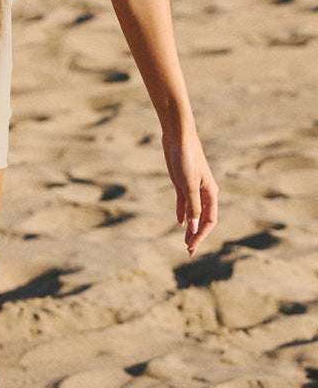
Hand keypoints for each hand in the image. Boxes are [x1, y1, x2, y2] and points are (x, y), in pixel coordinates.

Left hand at [161, 128, 217, 256]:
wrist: (178, 137)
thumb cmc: (185, 158)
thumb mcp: (188, 184)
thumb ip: (192, 205)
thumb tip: (192, 226)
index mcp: (210, 193)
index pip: (209, 220)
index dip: (201, 234)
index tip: (191, 246)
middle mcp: (204, 192)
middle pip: (202, 219)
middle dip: (196, 235)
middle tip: (189, 251)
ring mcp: (193, 187)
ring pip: (193, 212)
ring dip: (190, 227)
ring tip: (186, 241)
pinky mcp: (182, 182)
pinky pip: (185, 203)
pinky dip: (183, 213)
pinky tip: (181, 223)